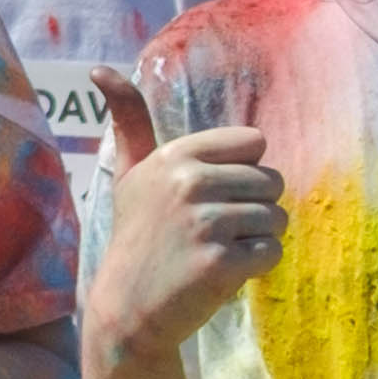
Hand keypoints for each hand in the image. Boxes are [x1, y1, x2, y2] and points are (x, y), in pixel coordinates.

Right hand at [85, 67, 284, 359]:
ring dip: (256, 239)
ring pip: (277, 218)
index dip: (241, 174)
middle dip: (254, 209)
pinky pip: (272, 252)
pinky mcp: (220, 264)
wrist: (127, 309)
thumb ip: (128, 121)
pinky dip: (256, 267)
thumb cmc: (138, 237)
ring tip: (218, 251)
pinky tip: (222, 273)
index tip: (209, 197)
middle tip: (214, 232)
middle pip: (272, 181)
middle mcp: (189, 183)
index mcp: (175, 156)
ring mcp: (205, 224)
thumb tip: (100, 69)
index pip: (255, 144)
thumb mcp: (131, 175)